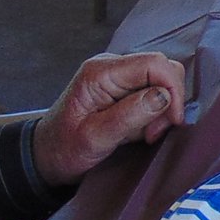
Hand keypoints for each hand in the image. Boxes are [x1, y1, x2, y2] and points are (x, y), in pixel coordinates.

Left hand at [31, 52, 187, 186]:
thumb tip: (163, 96)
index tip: (172, 121)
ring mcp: (119, 77)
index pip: (154, 63)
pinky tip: (141, 131)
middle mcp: (112, 67)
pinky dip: (155, 113)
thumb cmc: (64, 148)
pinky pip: (153, 92)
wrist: (47, 156)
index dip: (172, 89)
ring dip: (162, 110)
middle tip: (153, 132)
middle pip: (162, 69)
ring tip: (145, 135)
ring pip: (161, 81)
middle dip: (168, 101)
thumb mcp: (94, 139)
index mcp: (101, 72)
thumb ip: (129, 116)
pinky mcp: (124, 88)